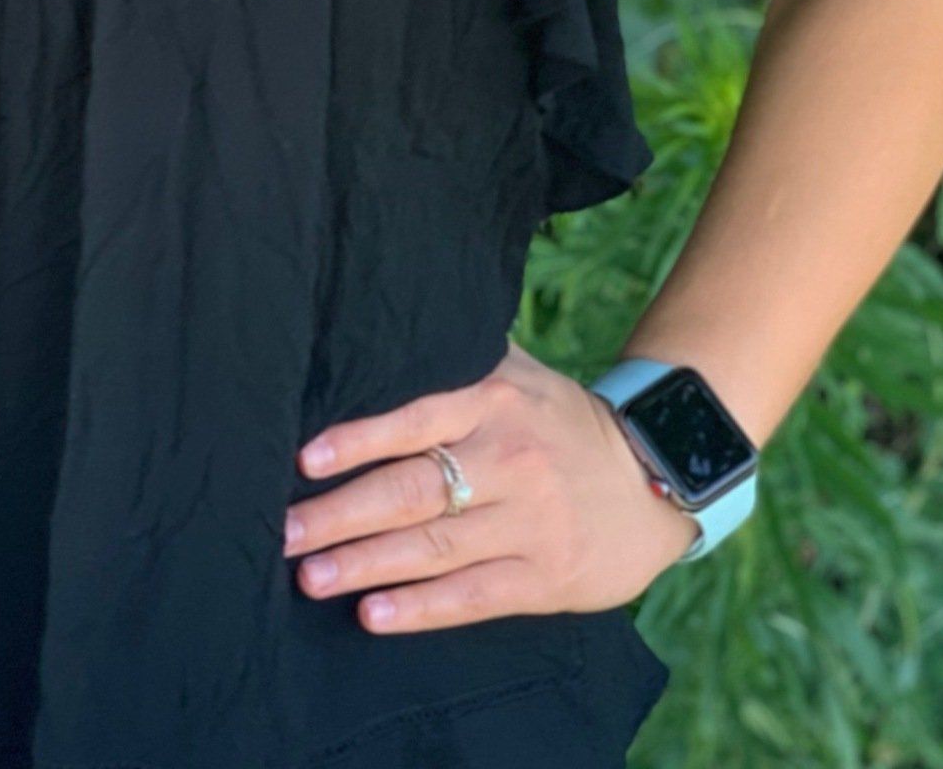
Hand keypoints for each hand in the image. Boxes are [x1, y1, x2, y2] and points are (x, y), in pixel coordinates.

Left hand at [283, 340, 700, 632]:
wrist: (658, 475)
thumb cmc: (558, 419)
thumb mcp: (517, 373)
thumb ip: (454, 357)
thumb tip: (375, 327)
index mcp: (494, 402)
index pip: (415, 420)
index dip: (358, 441)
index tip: (304, 461)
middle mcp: (510, 460)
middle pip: (413, 491)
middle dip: (342, 514)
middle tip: (284, 533)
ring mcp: (531, 523)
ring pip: (435, 548)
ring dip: (367, 565)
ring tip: (311, 577)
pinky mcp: (548, 578)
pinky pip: (474, 597)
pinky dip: (422, 609)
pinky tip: (375, 615)